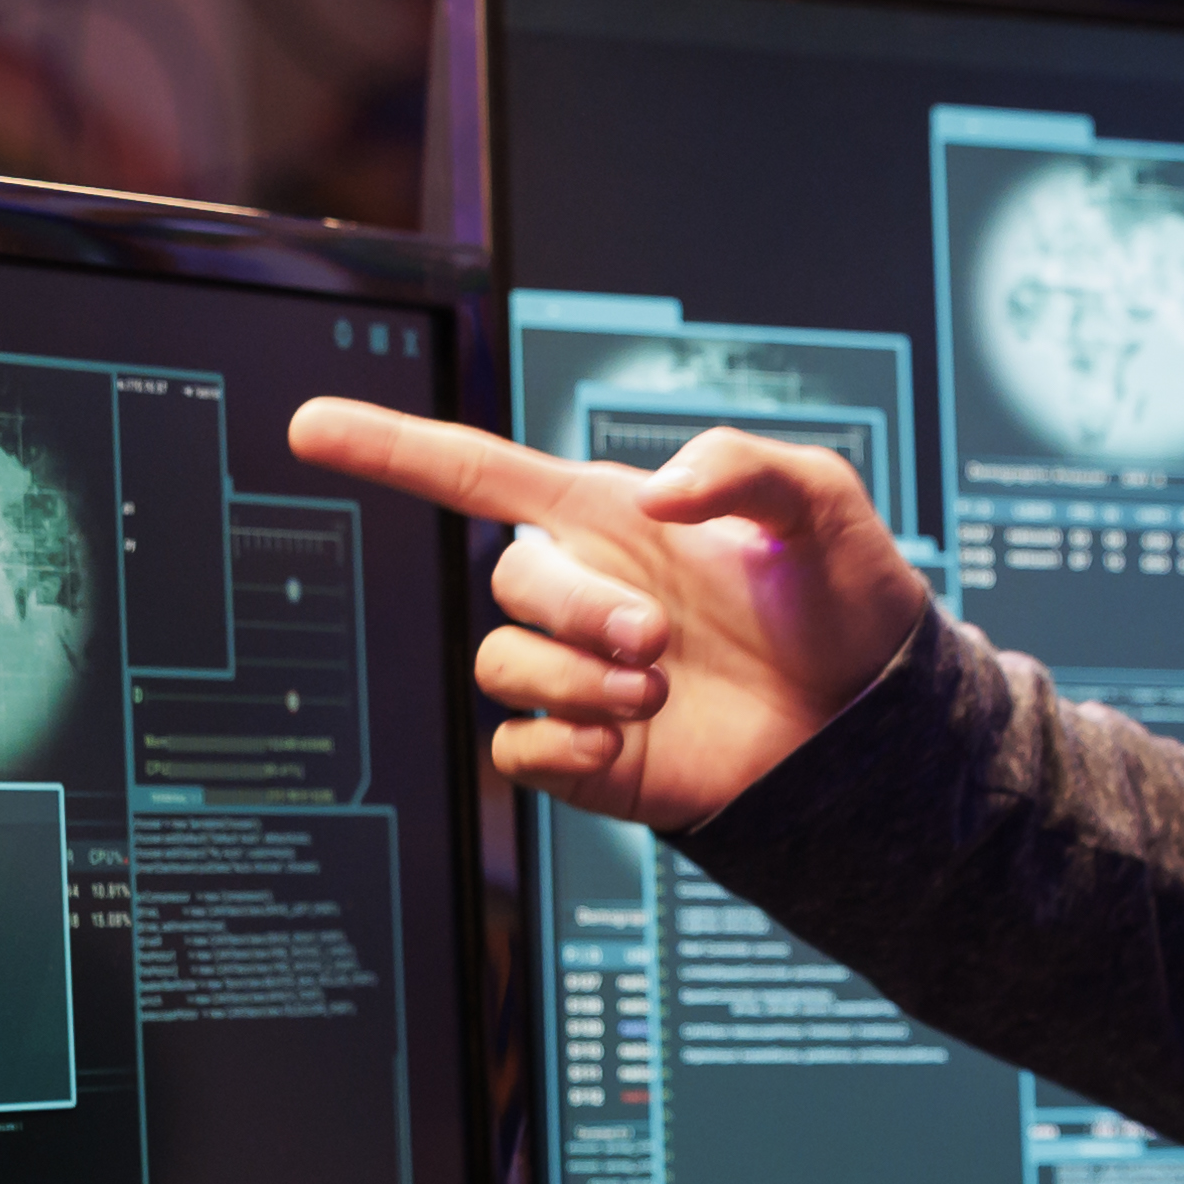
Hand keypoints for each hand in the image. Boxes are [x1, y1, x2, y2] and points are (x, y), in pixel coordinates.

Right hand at [283, 401, 931, 827]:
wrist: (872, 726)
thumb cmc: (845, 604)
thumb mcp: (820, 503)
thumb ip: (742, 464)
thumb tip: (653, 495)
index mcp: (612, 520)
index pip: (477, 473)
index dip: (392, 448)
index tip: (311, 426)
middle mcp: (583, 593)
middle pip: (508, 580)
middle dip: (577, 606)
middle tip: (661, 636)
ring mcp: (580, 675)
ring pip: (504, 665)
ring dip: (576, 678)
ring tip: (658, 690)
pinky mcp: (589, 756)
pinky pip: (518, 749)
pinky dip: (559, 745)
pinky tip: (621, 741)